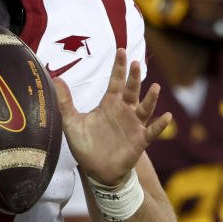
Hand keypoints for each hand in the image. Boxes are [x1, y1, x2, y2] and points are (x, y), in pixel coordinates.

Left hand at [53, 49, 171, 186]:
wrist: (97, 171)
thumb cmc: (86, 146)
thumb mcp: (72, 123)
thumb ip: (65, 102)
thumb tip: (55, 78)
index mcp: (109, 104)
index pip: (115, 81)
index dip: (118, 67)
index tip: (121, 50)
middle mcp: (124, 111)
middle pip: (131, 90)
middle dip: (133, 77)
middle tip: (135, 63)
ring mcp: (133, 125)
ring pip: (144, 108)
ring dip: (150, 98)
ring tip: (155, 86)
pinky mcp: (140, 141)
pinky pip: (152, 131)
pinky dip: (160, 125)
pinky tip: (167, 116)